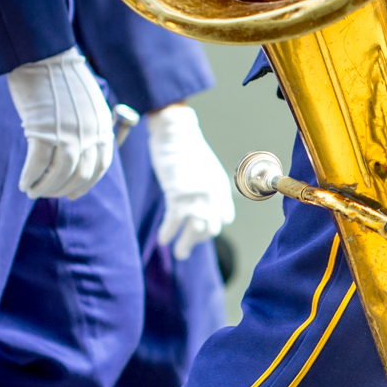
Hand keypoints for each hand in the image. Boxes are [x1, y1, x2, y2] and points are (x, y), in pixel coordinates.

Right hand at [6, 48, 113, 199]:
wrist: (42, 53)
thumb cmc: (59, 75)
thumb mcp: (86, 101)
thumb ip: (87, 125)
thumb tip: (76, 151)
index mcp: (102, 125)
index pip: (99, 166)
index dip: (85, 185)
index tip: (71, 194)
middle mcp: (89, 133)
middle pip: (79, 175)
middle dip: (61, 189)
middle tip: (44, 193)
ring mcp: (68, 133)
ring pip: (59, 174)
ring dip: (45, 188)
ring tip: (31, 191)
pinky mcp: (43, 131)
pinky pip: (37, 165)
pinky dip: (30, 178)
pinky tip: (24, 183)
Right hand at [144, 103, 234, 258]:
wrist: (175, 132)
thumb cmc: (186, 147)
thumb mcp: (205, 168)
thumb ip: (206, 187)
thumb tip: (200, 202)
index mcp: (221, 187)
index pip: (225, 217)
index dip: (213, 226)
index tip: (201, 231)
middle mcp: (213, 195)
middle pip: (211, 229)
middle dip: (199, 240)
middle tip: (188, 246)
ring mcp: (197, 197)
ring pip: (195, 231)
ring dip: (186, 245)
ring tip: (179, 253)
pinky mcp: (178, 196)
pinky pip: (174, 223)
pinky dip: (168, 234)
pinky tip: (162, 239)